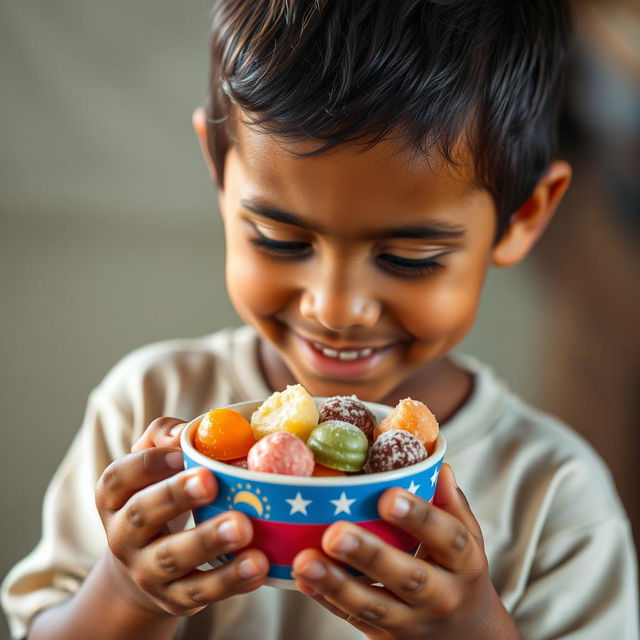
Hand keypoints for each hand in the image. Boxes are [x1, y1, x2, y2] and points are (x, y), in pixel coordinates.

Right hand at [95, 418, 268, 618]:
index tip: (179, 452)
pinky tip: (258, 564)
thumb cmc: (158, 499)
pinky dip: (231, 580)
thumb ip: (165, 438)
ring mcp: (146, 571)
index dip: (146, 464)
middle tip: (211, 482)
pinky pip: (201, 592)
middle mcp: (123, 536)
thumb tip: (189, 431)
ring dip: (209, 542)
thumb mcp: (154, 467)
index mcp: (115, 498)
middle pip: (142, 515)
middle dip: (176, 497)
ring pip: (173, 558)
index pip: (118, 478)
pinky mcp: (173, 599)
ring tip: (244, 527)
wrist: (142, 571)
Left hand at [291, 464, 518, 639]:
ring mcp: (411, 622)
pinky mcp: (384, 636)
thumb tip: (437, 465)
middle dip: (369, 554)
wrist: (466, 635)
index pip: (447, 538)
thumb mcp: (468, 538)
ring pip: (372, 605)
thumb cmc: (458, 572)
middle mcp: (441, 596)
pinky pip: (351, 617)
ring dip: (336, 583)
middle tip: (336, 533)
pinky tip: (302, 578)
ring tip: (306, 560)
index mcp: (464, 563)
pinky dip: (325, 598)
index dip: (419, 517)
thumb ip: (450, 503)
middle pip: (406, 577)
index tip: (389, 496)